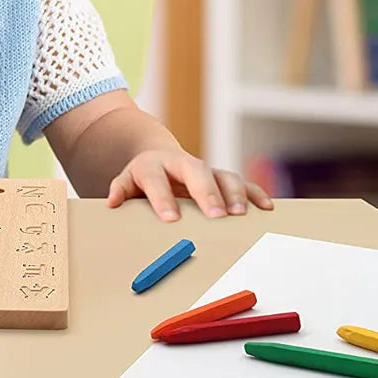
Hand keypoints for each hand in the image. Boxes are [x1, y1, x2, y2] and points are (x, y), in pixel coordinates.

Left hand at [106, 148, 272, 221]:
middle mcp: (181, 162)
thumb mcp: (127, 180)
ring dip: (234, 193)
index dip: (162, 198)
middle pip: (196, 171)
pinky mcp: (221, 177)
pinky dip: (254, 193)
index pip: (156, 179)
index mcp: (153, 165)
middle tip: (216, 216)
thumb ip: (120, 189)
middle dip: (206, 193)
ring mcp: (204, 169)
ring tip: (241, 215)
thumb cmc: (142, 178)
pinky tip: (266, 207)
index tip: (171, 219)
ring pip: (222, 175)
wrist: (158, 158)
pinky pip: (242, 183)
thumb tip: (112, 202)